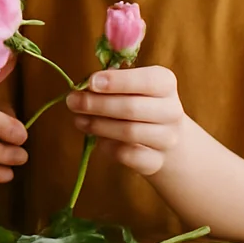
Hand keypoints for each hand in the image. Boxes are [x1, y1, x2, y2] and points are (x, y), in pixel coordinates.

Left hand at [67, 66, 185, 175]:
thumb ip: (110, 80)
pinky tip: (97, 138)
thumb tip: (86, 85)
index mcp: (165, 83)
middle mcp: (171, 110)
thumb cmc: (138, 102)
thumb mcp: (130, 84)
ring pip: (129, 132)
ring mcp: (167, 138)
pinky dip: (107, 146)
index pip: (147, 80)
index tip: (91, 82)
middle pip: (132, 108)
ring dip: (97, 125)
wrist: (165, 139)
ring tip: (79, 119)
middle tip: (72, 102)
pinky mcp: (156, 161)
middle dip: (97, 105)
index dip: (117, 81)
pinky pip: (127, 155)